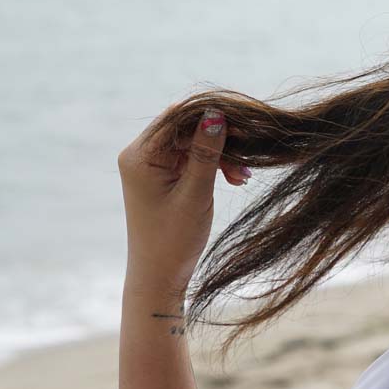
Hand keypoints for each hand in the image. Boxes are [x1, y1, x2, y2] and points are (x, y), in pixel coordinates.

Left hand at [117, 105, 249, 295]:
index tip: (244, 125)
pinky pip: (194, 157)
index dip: (210, 116)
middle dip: (220, 139)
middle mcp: (142, 155)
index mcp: (140, 156)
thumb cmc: (174, 239)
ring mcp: (153, 165)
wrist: (160, 275)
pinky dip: (216, 164)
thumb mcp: (195, 193)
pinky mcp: (165, 175)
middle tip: (249, 157)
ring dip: (222, 154)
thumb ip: (206, 153)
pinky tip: (236, 179)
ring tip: (243, 176)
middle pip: (186, 128)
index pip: (176, 118)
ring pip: (195, 142)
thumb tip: (215, 113)